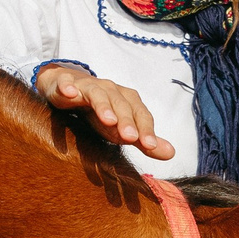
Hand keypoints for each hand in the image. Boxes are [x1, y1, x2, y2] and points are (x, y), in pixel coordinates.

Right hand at [35, 65, 176, 160]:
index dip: (146, 129)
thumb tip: (171, 153)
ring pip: (97, 94)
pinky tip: (69, 93)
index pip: (140, 114)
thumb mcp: (122, 129)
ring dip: (103, 106)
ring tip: (107, 120)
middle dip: (126, 120)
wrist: (70, 89)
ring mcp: (88, 86)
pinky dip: (68, 87)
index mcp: (127, 101)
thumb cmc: (100, 112)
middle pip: (121, 104)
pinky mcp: (67, 84)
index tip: (149, 146)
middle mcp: (111, 90)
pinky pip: (67, 84)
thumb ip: (143, 141)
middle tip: (130, 138)